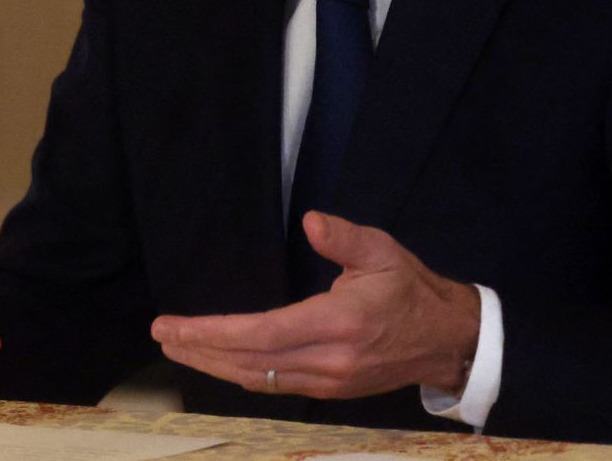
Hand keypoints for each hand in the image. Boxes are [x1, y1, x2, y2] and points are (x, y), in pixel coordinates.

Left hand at [151, 212, 479, 398]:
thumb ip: (344, 237)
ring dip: (214, 366)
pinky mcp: (331, 392)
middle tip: (162, 336)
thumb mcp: (382, 251)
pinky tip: (219, 362)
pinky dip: (241, 374)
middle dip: (200, 351)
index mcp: (338, 323)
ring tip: (178, 349)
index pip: (261, 334)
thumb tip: (311, 220)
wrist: (448, 340)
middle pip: (249, 363)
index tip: (175, 325)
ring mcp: (329, 382)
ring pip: (258, 380)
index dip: (213, 332)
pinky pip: (275, 386)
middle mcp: (328, 359)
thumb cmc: (410, 289)